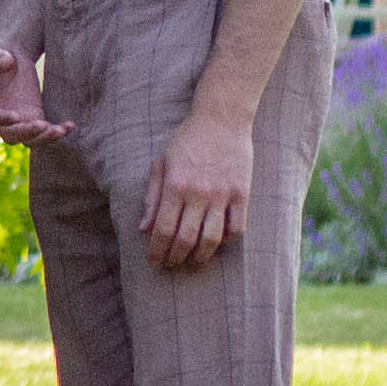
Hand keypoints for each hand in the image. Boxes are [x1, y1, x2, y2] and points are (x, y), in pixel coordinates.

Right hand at [0, 27, 56, 144]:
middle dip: (27, 133)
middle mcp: (1, 116)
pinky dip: (59, 131)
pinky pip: (45, 130)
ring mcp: (19, 118)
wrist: (9, 54)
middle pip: (11, 136)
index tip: (15, 116)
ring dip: (45, 138)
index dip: (2, 119)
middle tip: (43, 125)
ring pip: (31, 139)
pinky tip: (70, 126)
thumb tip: (6, 63)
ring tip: (61, 130)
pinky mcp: (35, 115)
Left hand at [143, 109, 257, 269]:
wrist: (221, 120)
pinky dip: (227, 241)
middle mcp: (198, 193)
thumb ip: (152, 197)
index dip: (157, 250)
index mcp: (175, 186)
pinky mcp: (242, 194)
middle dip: (175, 258)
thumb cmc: (186, 141)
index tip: (153, 261)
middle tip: (170, 265)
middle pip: (186, 239)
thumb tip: (144, 228)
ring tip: (192, 261)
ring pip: (212, 239)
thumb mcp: (160, 163)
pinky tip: (217, 243)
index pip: (163, 229)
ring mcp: (222, 195)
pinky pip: (237, 228)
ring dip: (201, 256)